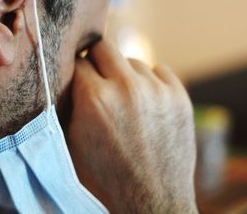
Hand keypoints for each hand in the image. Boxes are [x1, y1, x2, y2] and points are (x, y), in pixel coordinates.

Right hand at [67, 40, 196, 213]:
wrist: (152, 200)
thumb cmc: (107, 177)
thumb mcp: (72, 144)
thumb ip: (68, 105)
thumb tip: (67, 78)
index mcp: (96, 100)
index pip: (78, 61)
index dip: (76, 71)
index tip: (79, 78)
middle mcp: (127, 88)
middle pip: (104, 47)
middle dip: (97, 60)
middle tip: (98, 78)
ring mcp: (157, 90)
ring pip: (133, 61)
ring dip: (125, 74)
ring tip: (126, 99)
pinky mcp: (180, 96)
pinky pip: (159, 71)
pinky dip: (151, 82)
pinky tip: (147, 102)